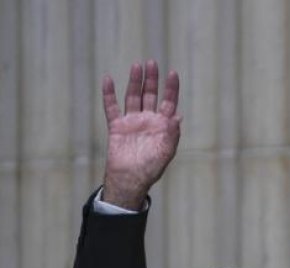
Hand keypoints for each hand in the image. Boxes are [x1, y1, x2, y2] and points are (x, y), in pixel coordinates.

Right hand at [101, 60, 182, 208]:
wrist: (130, 179)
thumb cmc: (152, 168)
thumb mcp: (166, 152)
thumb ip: (172, 133)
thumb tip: (178, 115)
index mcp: (162, 125)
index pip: (168, 102)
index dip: (171, 88)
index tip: (172, 73)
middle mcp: (147, 120)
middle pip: (150, 95)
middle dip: (151, 80)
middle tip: (152, 62)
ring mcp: (131, 121)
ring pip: (133, 97)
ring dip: (135, 82)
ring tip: (136, 66)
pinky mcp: (116, 126)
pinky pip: (111, 107)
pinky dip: (109, 94)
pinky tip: (109, 80)